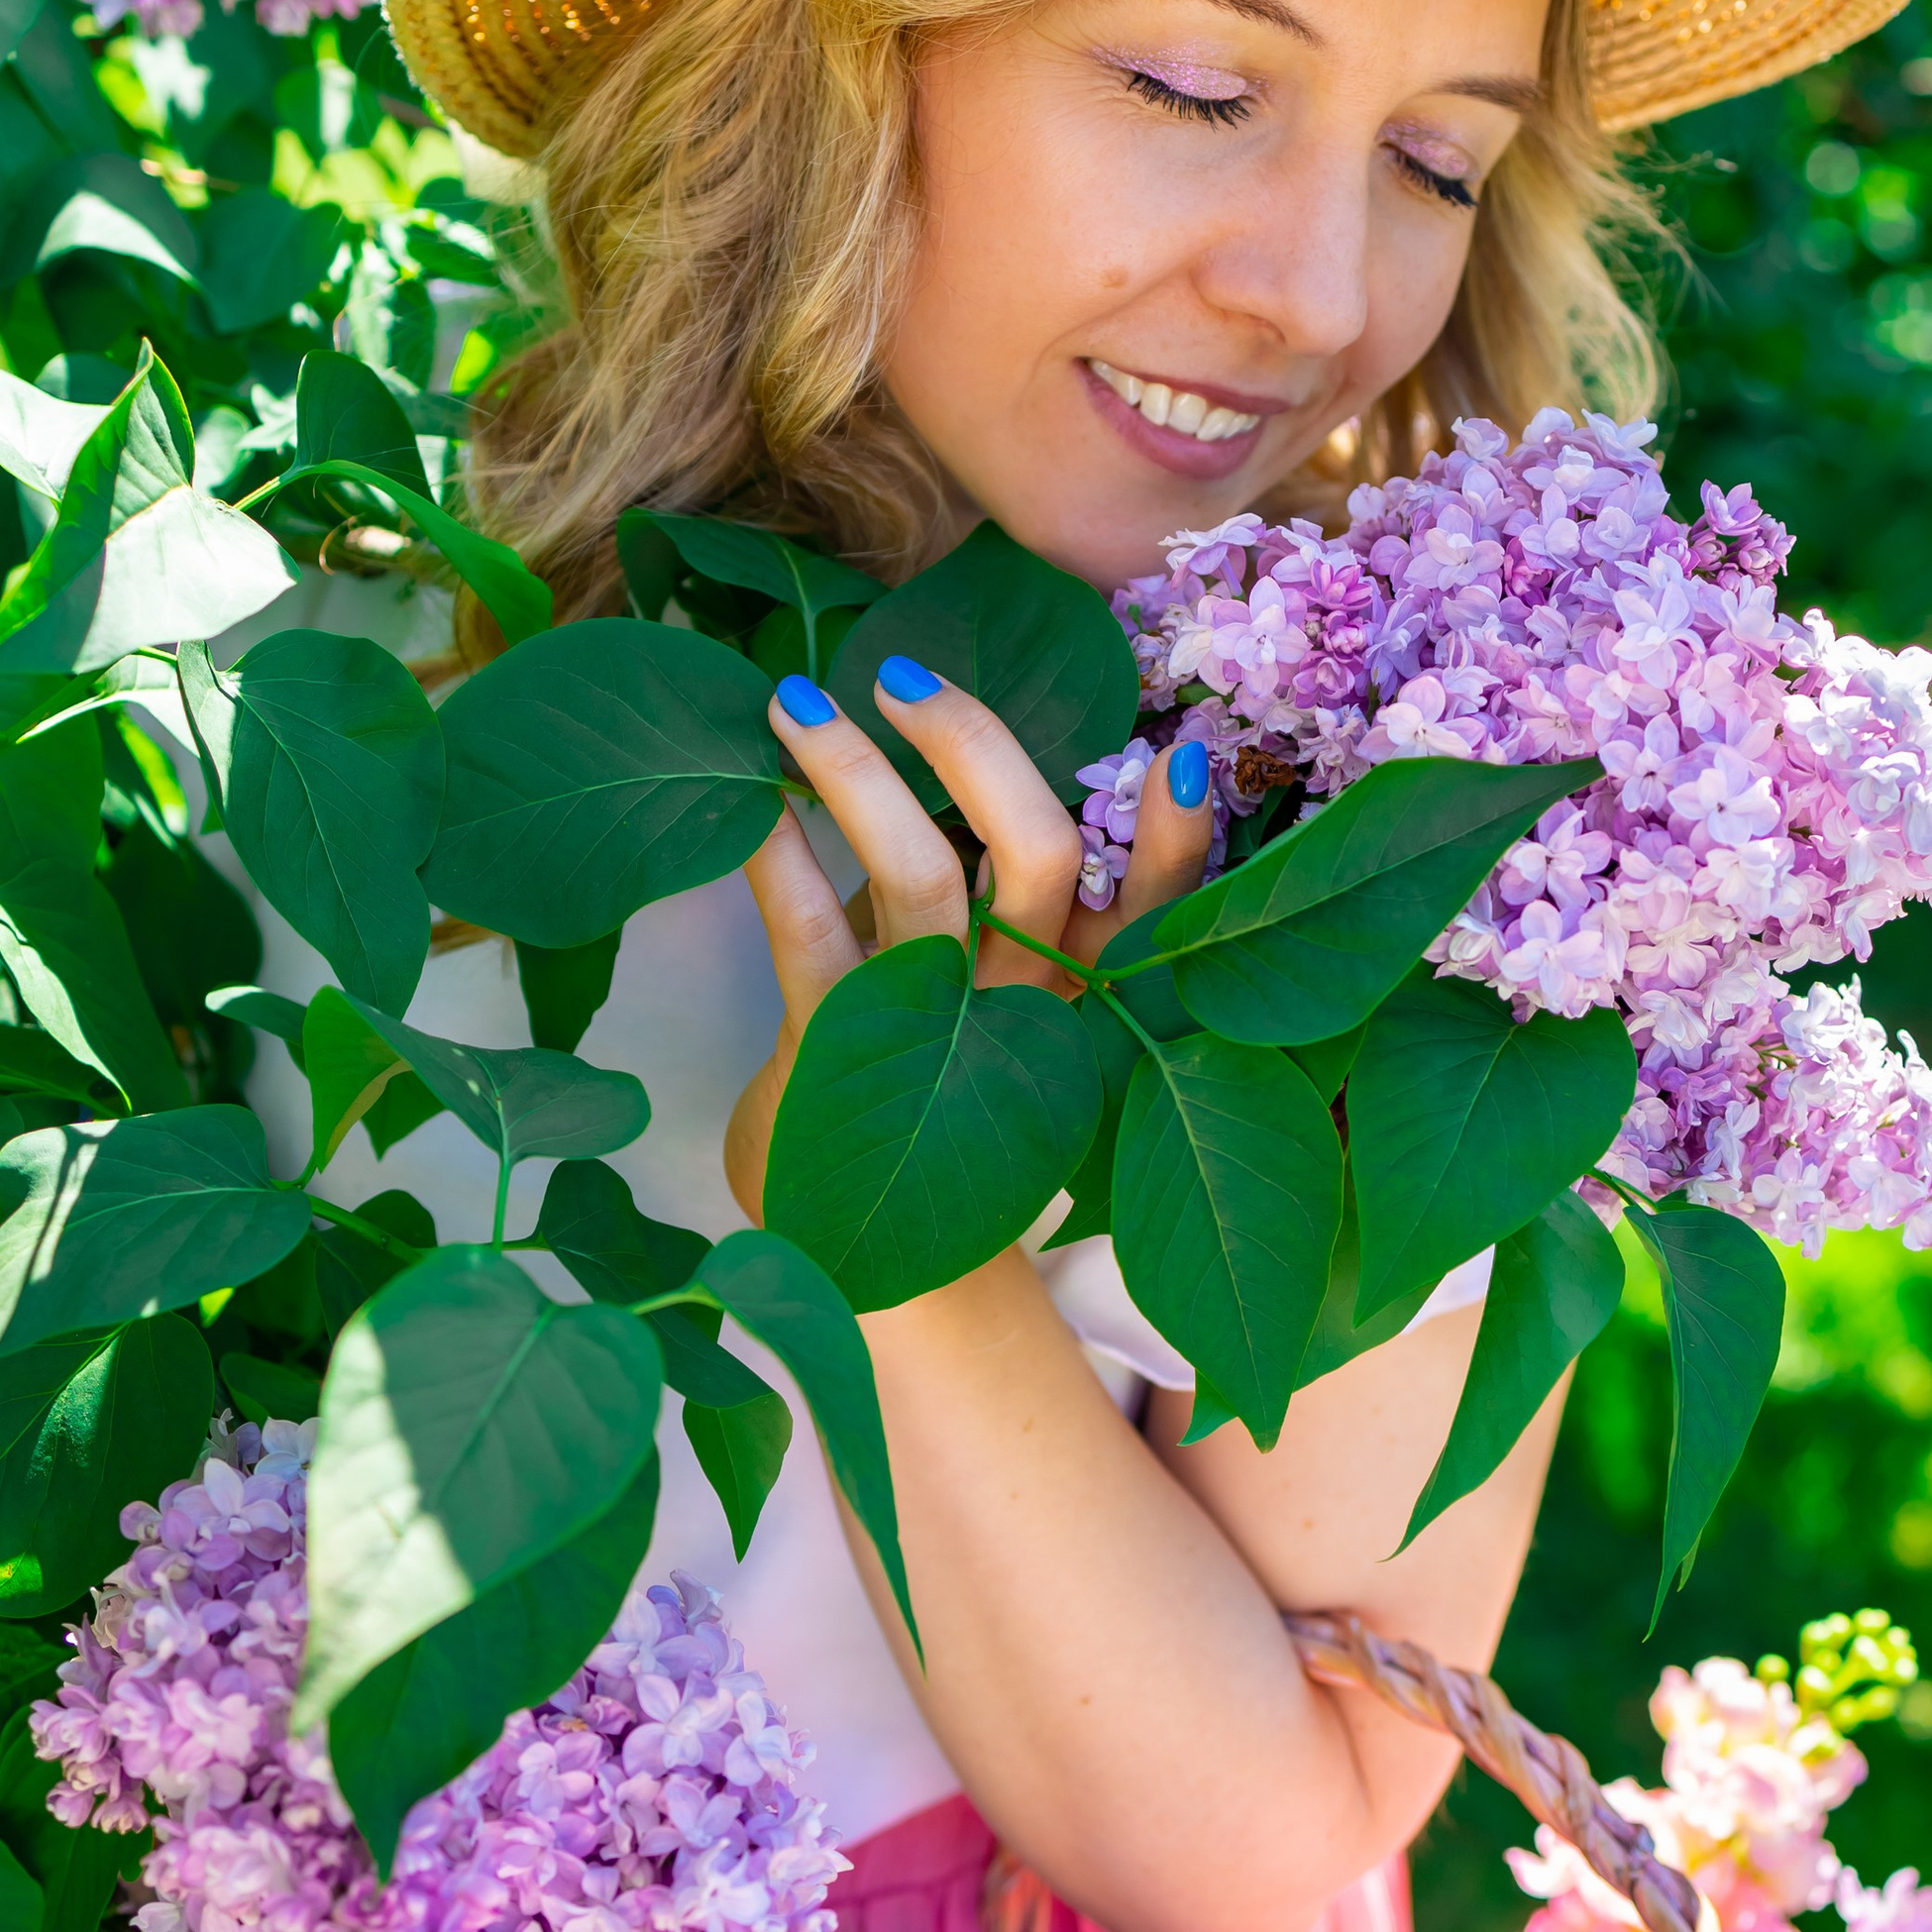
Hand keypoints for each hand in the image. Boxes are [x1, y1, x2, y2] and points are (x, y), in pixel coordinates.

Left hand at [725, 654, 1213, 1226]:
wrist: (861, 1255)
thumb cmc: (937, 1092)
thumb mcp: (999, 1000)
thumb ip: (1003, 898)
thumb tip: (960, 744)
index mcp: (1085, 988)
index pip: (1164, 905)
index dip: (1180, 834)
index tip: (1181, 747)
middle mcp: (1029, 1005)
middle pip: (1044, 857)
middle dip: (976, 745)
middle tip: (902, 676)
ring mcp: (938, 1034)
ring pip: (925, 876)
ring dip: (855, 772)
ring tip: (794, 701)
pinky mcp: (841, 1056)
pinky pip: (811, 934)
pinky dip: (777, 857)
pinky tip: (750, 808)